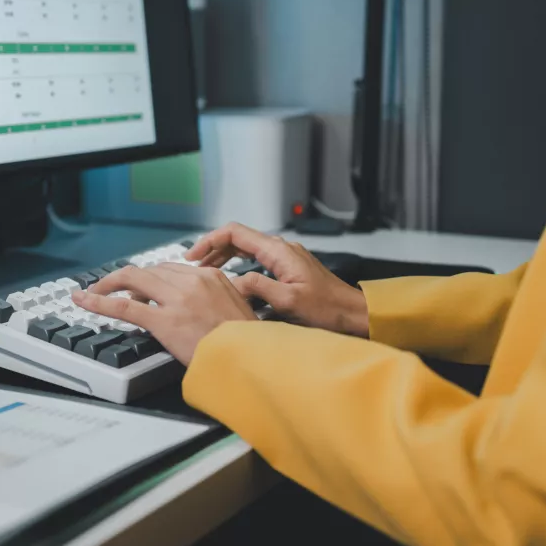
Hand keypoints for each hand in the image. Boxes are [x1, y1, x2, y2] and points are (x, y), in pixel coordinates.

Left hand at [72, 263, 255, 364]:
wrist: (249, 361)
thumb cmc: (245, 344)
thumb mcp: (237, 310)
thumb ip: (216, 299)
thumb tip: (198, 304)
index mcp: (211, 277)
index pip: (171, 268)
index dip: (151, 278)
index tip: (141, 288)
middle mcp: (192, 281)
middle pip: (150, 270)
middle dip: (129, 279)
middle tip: (112, 289)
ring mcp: (176, 299)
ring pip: (133, 280)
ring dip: (109, 285)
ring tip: (94, 293)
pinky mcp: (163, 320)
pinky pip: (123, 306)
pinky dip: (99, 301)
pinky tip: (84, 300)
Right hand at [185, 223, 369, 338]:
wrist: (352, 312)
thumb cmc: (327, 308)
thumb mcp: (288, 300)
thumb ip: (257, 287)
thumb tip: (231, 282)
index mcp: (277, 251)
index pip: (235, 233)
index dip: (210, 241)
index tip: (193, 256)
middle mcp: (280, 248)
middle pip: (237, 238)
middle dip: (213, 249)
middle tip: (194, 266)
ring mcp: (284, 256)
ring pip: (246, 248)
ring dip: (224, 257)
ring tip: (206, 272)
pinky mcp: (287, 267)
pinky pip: (255, 258)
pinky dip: (237, 264)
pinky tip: (230, 278)